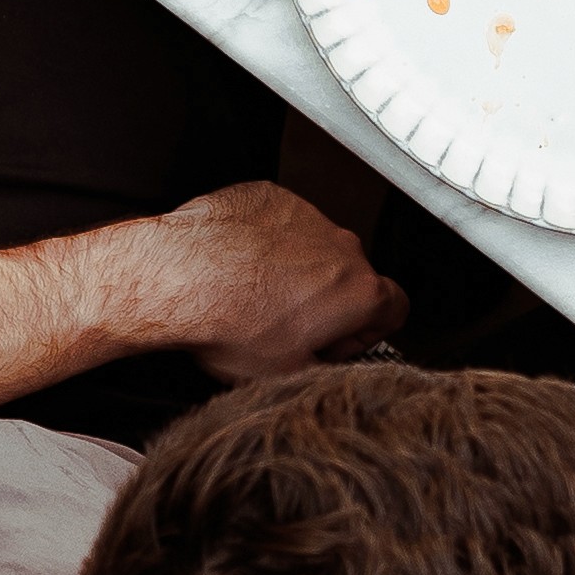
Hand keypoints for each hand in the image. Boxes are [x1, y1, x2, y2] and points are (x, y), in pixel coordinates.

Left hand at [138, 179, 399, 381]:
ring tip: (251, 296)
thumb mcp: (283, 377)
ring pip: (314, 247)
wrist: (179, 277)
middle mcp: (342, 246)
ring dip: (294, 270)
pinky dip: (264, 242)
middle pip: (351, 276)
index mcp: (358, 291)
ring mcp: (307, 215)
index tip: (336, 342)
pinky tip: (235, 267)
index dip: (367, 332)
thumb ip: (322, 373)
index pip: (395, 308)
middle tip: (286, 326)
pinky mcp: (272, 197)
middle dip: (326, 301)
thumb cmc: (229, 323)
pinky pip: (280, 222)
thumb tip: (322, 375)